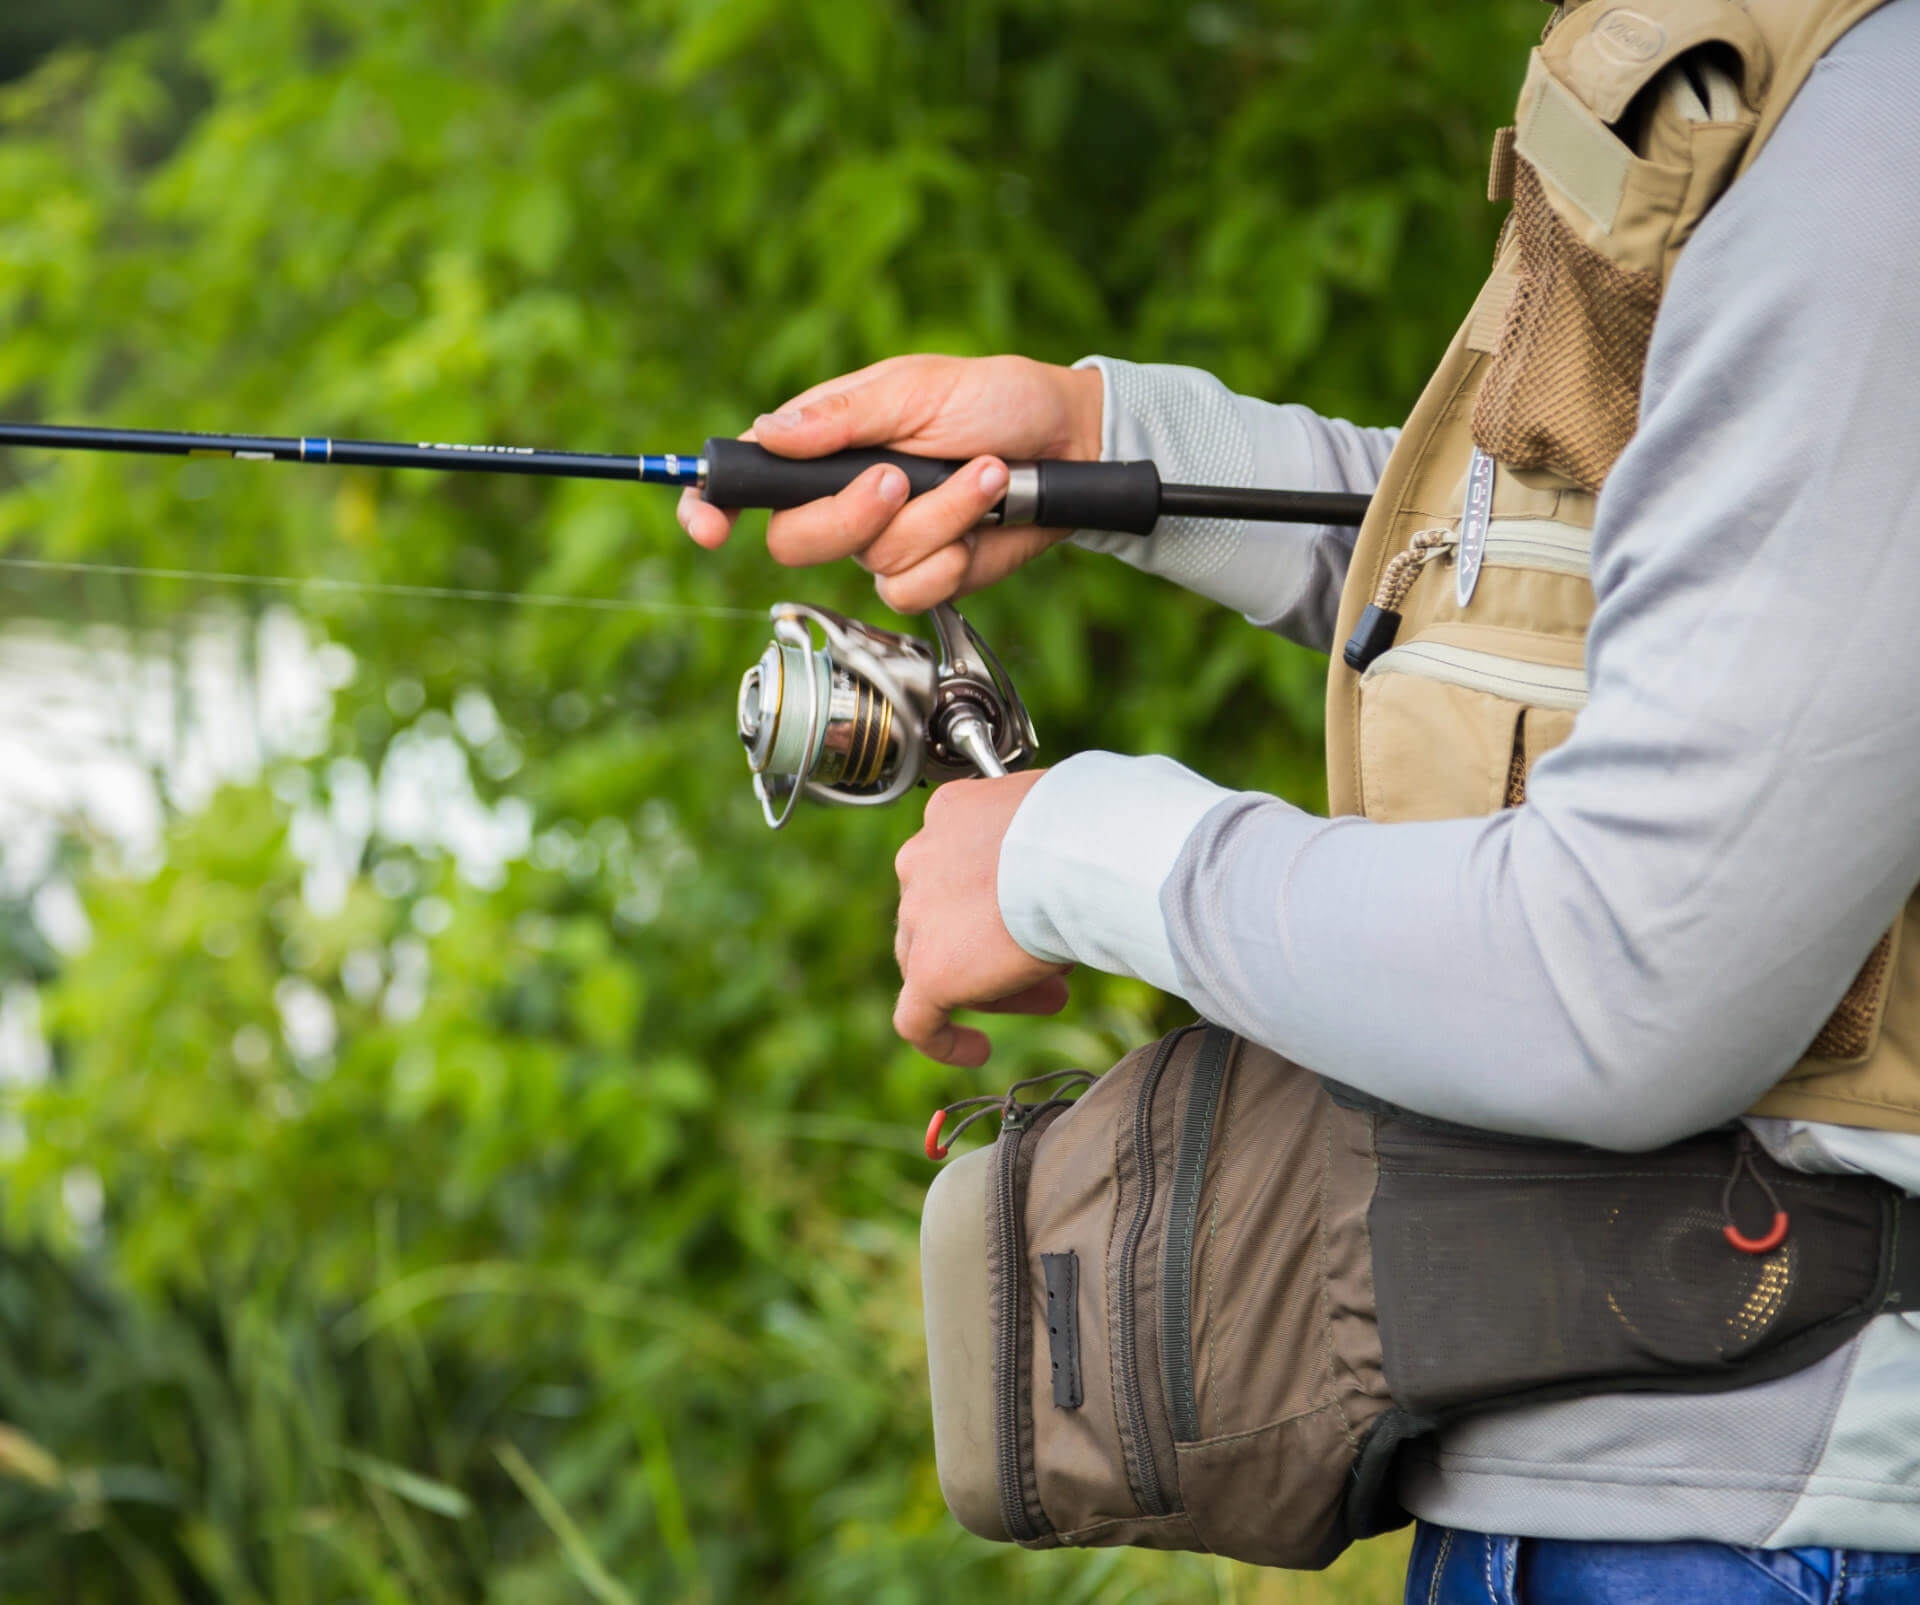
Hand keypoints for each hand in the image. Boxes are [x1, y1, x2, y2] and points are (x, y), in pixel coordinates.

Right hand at [677, 354, 1104, 612]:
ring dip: (937, 518)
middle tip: (901, 477)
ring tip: (983, 474)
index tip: (709, 525)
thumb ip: (840, 414)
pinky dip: (954, 555)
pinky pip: (912, 590)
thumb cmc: (993, 400)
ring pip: (870, 562)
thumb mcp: (915, 387)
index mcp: (824, 442)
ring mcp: (883, 541)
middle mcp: (843, 496)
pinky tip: (984, 520)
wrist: (1068, 444)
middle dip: (851, 514)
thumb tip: (769, 433)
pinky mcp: (926, 575)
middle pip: (795, 539)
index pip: (746, 479)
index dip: (714, 506)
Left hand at [892, 769, 1070, 1065]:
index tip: (1045, 917)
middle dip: (998, 946)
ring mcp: (919, 914)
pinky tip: (977, 1051)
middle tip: (1055, 968)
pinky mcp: (928, 969)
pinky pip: (917, 1019)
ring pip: (939, 963)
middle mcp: (923, 858)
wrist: (1078, 851)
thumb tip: (1083, 871)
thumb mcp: (1066, 822)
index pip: (962, 868)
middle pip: (947, 918)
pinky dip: (943, 1039)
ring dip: (991, 985)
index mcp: (951, 815)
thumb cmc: (1091, 829)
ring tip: (1049, 997)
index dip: (1002, 901)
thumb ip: (1051, 847)